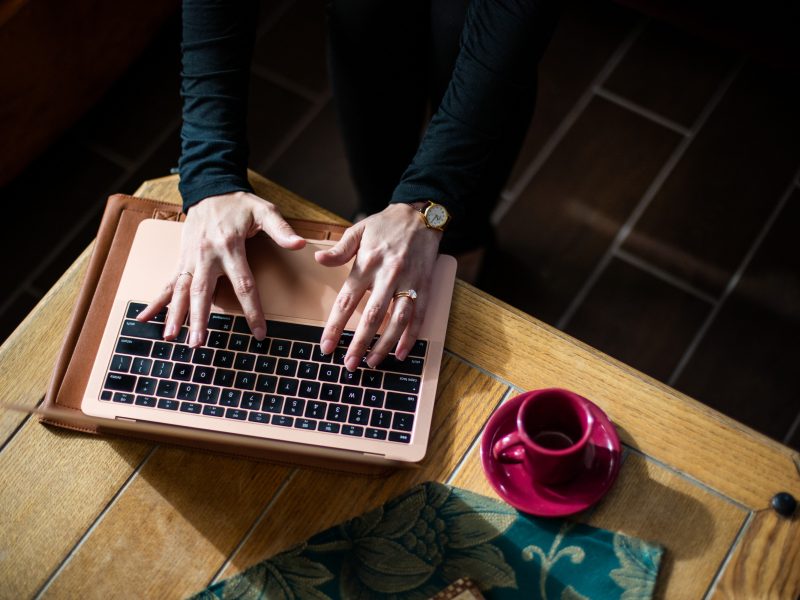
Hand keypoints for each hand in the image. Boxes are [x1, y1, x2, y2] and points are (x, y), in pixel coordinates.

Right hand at [137, 191, 304, 345]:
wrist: (209, 189)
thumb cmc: (239, 204)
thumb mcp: (264, 211)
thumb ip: (280, 229)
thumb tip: (300, 244)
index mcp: (230, 247)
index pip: (244, 284)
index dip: (252, 310)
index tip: (259, 333)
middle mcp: (207, 255)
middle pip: (204, 292)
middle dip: (199, 318)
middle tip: (198, 342)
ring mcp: (191, 259)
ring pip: (182, 291)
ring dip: (175, 315)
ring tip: (170, 338)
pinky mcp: (182, 260)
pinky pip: (168, 283)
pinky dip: (157, 302)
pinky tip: (144, 318)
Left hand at [315, 203, 440, 370]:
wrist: (421, 215)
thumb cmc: (385, 224)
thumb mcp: (358, 230)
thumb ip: (339, 250)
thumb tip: (318, 259)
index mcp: (367, 263)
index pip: (347, 300)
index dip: (335, 325)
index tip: (326, 346)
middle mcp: (388, 275)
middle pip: (372, 316)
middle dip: (359, 343)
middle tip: (349, 364)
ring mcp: (409, 282)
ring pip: (397, 320)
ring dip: (385, 345)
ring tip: (373, 362)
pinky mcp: (425, 286)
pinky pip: (419, 316)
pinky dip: (411, 337)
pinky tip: (401, 353)